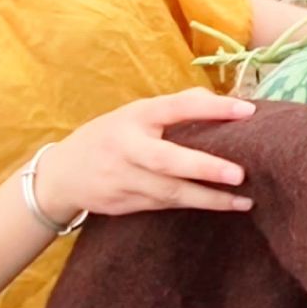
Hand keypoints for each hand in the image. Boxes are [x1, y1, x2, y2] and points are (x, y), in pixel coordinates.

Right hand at [32, 88, 256, 222]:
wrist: (60, 175)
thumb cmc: (112, 136)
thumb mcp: (135, 113)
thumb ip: (175, 107)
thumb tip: (226, 102)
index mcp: (136, 116)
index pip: (177, 107)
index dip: (212, 108)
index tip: (246, 111)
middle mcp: (128, 147)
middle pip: (167, 160)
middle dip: (205, 168)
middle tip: (240, 174)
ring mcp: (123, 179)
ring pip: (169, 192)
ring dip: (208, 199)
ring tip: (245, 201)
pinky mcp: (123, 204)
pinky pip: (163, 206)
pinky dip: (192, 206)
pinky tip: (219, 206)